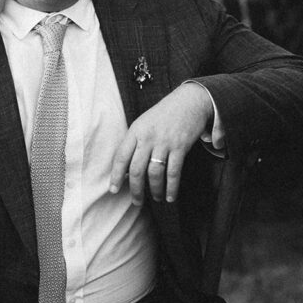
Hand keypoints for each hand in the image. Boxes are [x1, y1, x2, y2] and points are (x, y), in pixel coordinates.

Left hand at [109, 82, 216, 203]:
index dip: (116, 175)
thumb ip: (134, 143)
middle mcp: (147, 137)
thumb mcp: (143, 123)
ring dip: (154, 190)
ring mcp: (164, 142)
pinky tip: (170, 196)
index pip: (121, 157)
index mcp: (135, 131)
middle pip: (136, 169)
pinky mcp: (180, 147)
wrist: (189, 101)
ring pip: (154, 173)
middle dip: (135, 189)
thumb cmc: (163, 115)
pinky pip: (174, 172)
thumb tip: (126, 169)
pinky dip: (171, 187)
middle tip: (136, 202)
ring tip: (155, 198)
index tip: (113, 190)